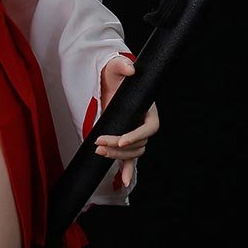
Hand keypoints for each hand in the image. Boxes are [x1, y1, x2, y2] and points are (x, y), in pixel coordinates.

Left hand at [95, 55, 159, 187]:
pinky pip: (130, 158)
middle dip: (120, 147)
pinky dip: (128, 170)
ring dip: (118, 156)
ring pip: (133, 152)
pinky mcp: (126, 139)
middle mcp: (145, 123)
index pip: (149, 128)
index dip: (136, 135)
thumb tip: (129, 70)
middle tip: (100, 144)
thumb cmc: (115, 74)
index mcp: (149, 109)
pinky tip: (124, 181)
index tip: (121, 140)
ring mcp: (136, 133)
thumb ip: (122, 66)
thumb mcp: (116, 67)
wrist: (109, 81)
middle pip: (139, 144)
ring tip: (98, 150)